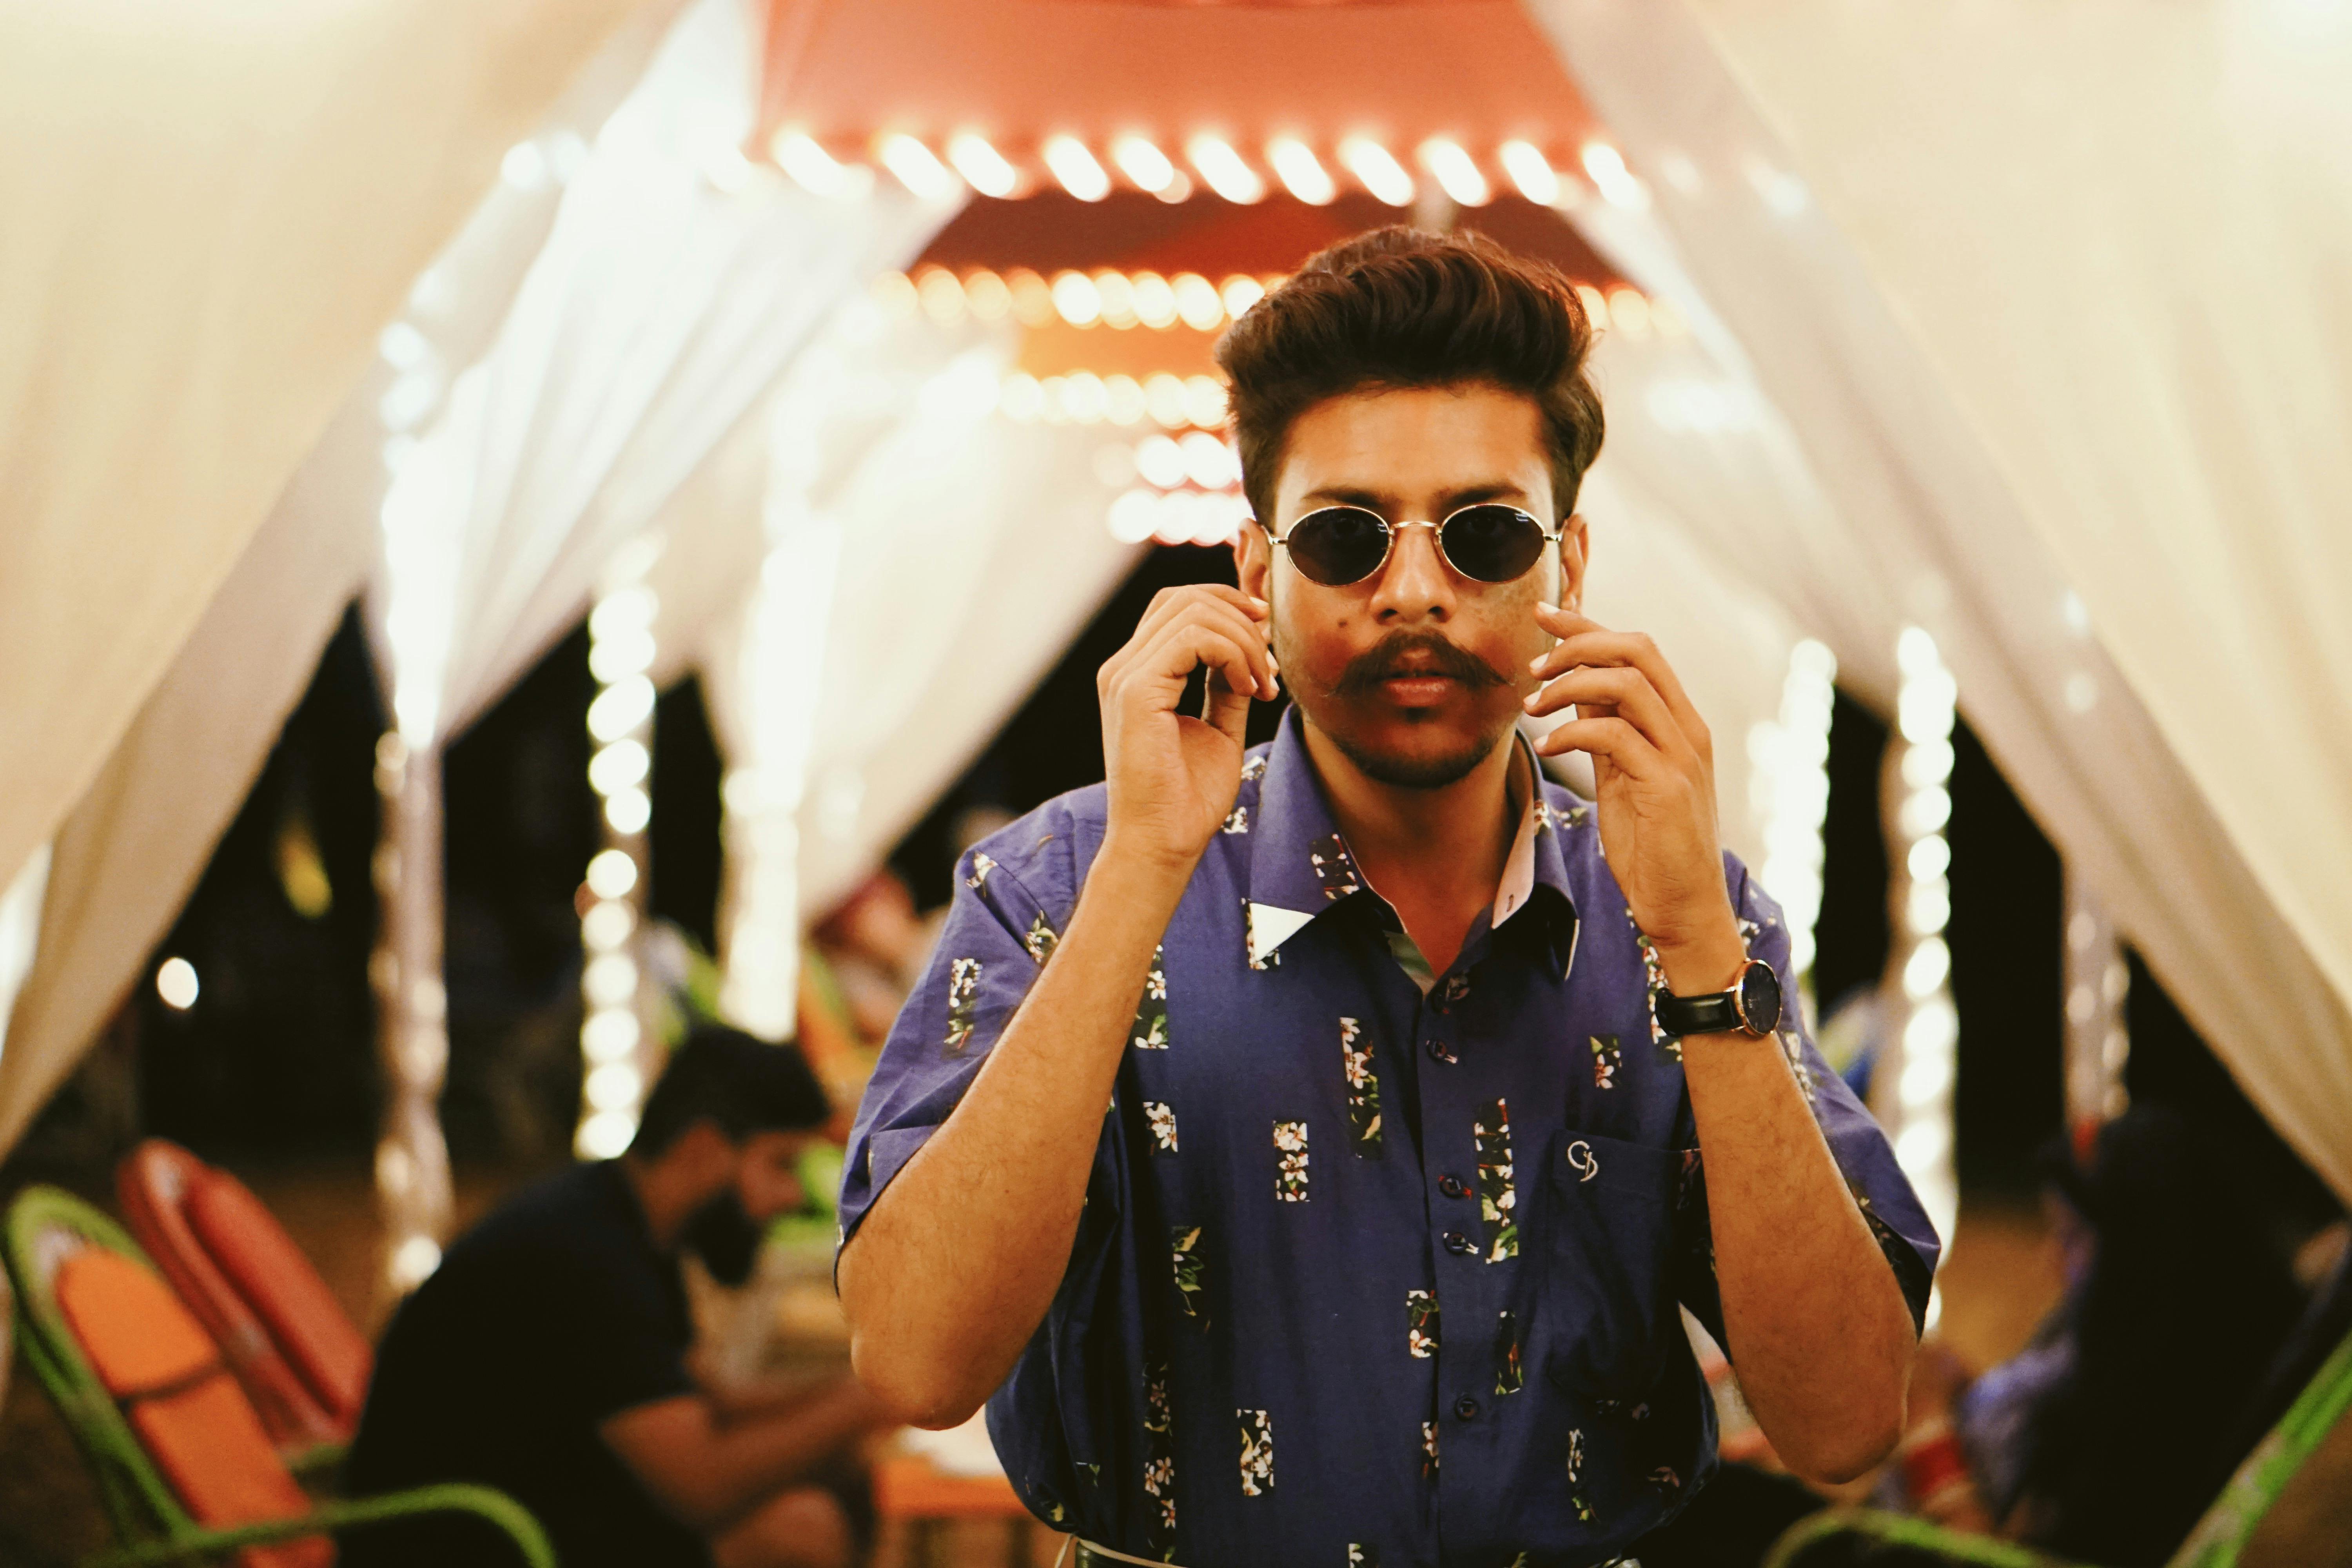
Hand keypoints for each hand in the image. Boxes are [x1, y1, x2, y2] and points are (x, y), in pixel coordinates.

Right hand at [1096, 585, 1276, 874]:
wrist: (1163, 844)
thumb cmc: (1187, 798)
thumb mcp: (1219, 727)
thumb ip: (1226, 684)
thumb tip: (1251, 647)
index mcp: (1136, 673)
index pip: (1176, 606)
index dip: (1226, 606)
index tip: (1265, 638)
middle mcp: (1123, 668)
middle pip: (1185, 598)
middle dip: (1240, 618)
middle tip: (1269, 662)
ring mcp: (1124, 676)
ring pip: (1193, 611)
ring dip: (1243, 641)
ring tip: (1261, 684)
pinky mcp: (1135, 690)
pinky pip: (1193, 638)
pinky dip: (1232, 653)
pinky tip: (1248, 687)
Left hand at [1523, 605, 1741, 974]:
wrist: (1682, 906)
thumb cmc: (1651, 845)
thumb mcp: (1623, 776)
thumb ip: (1607, 733)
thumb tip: (1572, 693)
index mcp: (1679, 721)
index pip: (1638, 649)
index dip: (1588, 625)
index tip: (1543, 613)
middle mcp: (1687, 729)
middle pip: (1637, 650)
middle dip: (1578, 644)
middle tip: (1533, 666)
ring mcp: (1682, 755)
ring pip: (1626, 684)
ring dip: (1568, 686)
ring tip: (1532, 707)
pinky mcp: (1667, 786)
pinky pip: (1614, 736)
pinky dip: (1571, 733)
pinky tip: (1547, 747)